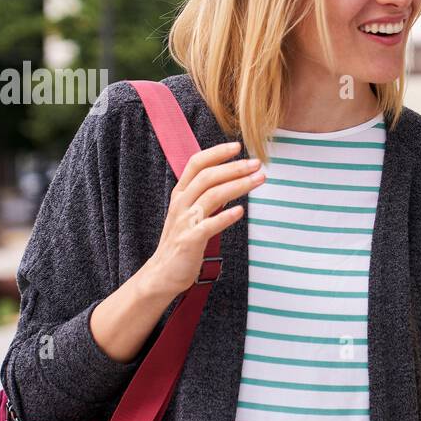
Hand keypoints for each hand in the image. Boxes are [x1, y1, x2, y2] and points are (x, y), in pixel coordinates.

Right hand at [140, 141, 264, 300]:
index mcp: (181, 194)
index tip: (237, 146)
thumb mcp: (190, 214)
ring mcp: (185, 221)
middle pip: (208, 177)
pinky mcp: (190, 240)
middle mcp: (181, 204)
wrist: (162, 273)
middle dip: (234, 168)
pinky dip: (225, 217)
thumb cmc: (181, 242)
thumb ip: (206, 197)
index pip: (196, 164)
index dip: (216, 153)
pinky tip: (241, 211)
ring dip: (238, 185)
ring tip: (258, 180)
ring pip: (212, 196)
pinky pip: (209, 225)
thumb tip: (230, 181)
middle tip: (257, 163)